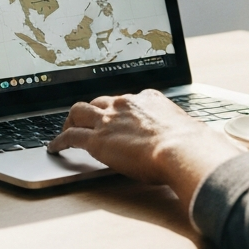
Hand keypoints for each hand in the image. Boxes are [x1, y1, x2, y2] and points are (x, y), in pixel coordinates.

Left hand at [47, 90, 241, 206]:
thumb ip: (181, 132)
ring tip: (65, 130)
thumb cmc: (191, 144)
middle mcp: (126, 103)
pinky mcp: (97, 139)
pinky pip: (70, 136)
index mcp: (148, 98)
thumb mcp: (187, 129)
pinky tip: (54, 148)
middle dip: (91, 111)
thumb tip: (194, 142)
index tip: (115, 115)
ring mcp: (109, 120)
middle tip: (85, 121)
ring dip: (70, 120)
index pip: (126, 100)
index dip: (117, 109)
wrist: (182, 149)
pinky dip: (59, 140)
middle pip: (99, 101)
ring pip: (79, 111)